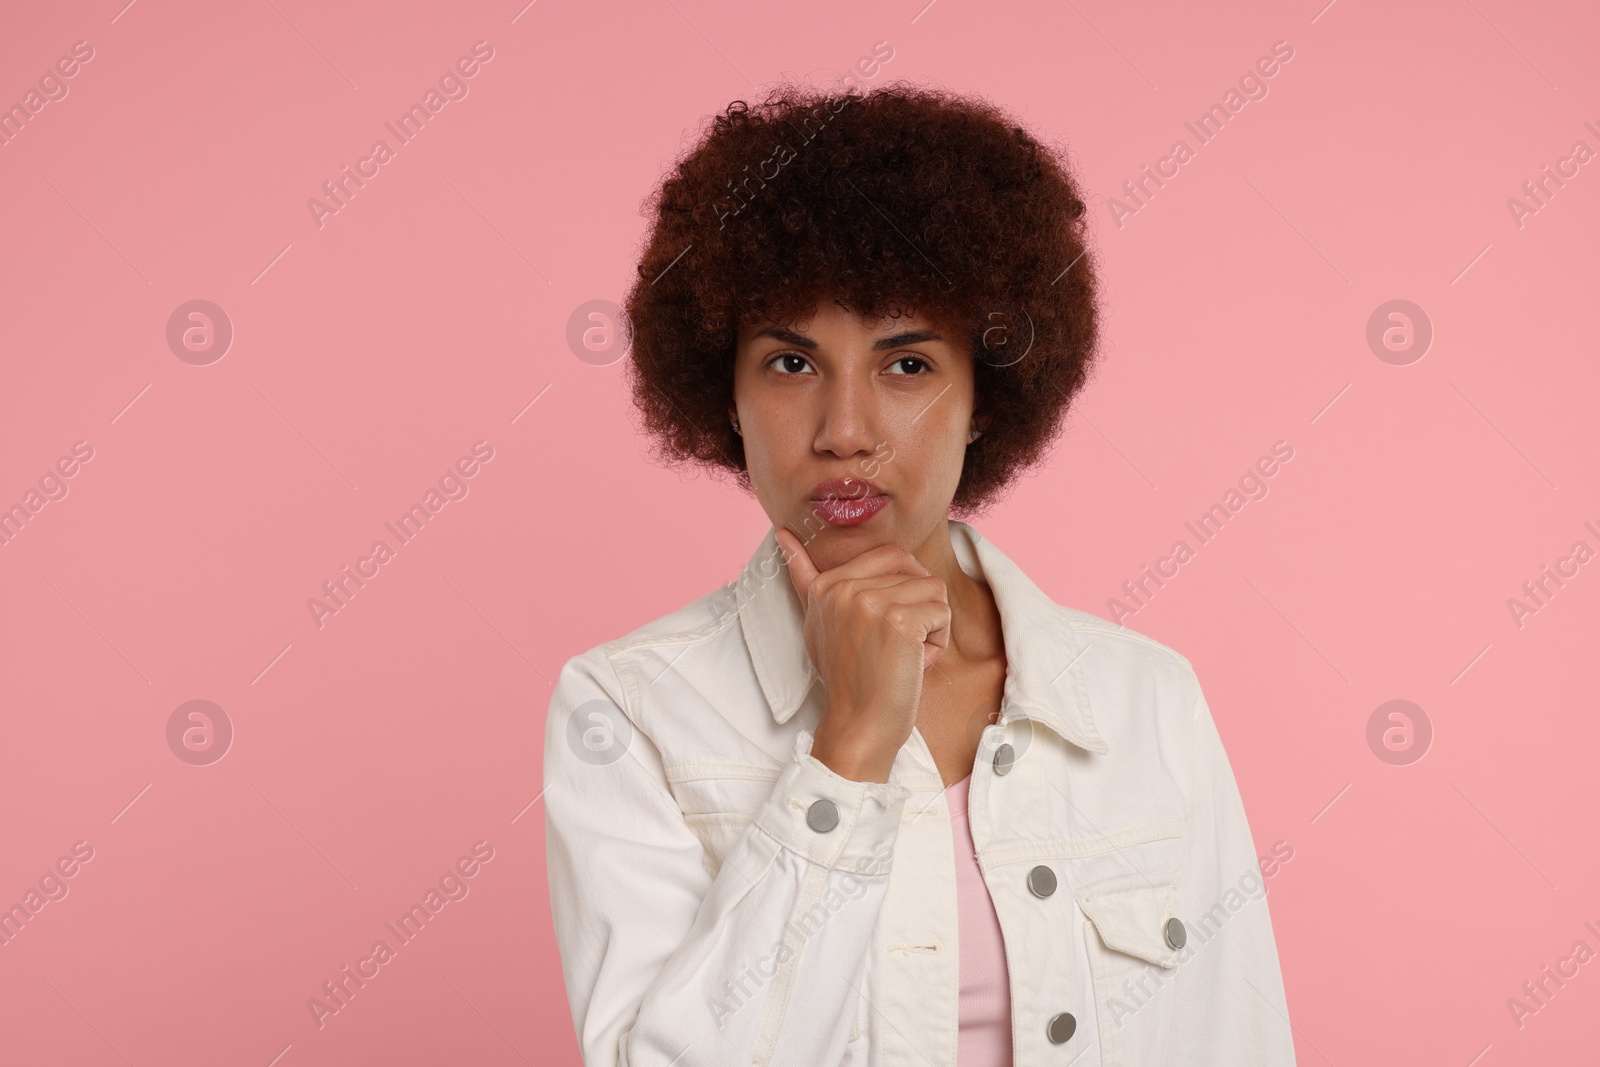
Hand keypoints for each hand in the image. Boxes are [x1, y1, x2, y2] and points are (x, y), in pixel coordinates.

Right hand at [774, 527, 950, 782]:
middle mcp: (843, 588)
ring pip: (933, 590)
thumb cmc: (848, 679)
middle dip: (917, 606)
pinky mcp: (899, 621)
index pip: (889, 555)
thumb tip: (782, 533)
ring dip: (930, 625)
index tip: (882, 629)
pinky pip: (942, 612)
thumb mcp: (817, 623)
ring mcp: (870, 603)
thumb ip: (804, 578)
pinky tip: (914, 664)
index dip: (901, 590)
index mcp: (825, 585)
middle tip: (895, 642)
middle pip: (914, 570)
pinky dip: (938, 642)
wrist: (858, 726)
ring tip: (903, 654)